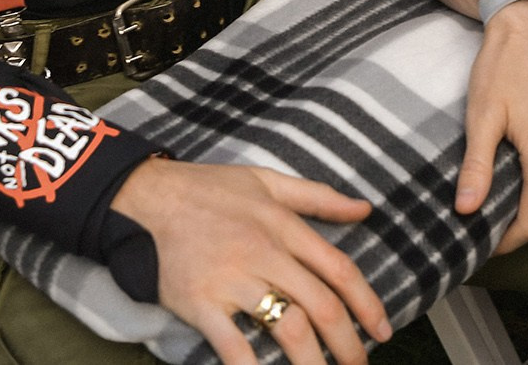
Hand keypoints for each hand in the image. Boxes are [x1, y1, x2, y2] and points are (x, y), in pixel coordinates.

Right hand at [110, 159, 388, 364]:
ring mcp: (233, 280)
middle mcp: (265, 253)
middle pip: (321, 306)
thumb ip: (318, 196)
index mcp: (283, 225)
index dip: (367, 304)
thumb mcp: (266, 180)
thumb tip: (364, 209)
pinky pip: (234, 346)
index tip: (383, 330)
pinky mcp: (201, 302)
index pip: (339, 270)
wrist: (144, 197)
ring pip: (288, 328)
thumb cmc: (205, 189)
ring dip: (313, 363)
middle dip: (348, 344)